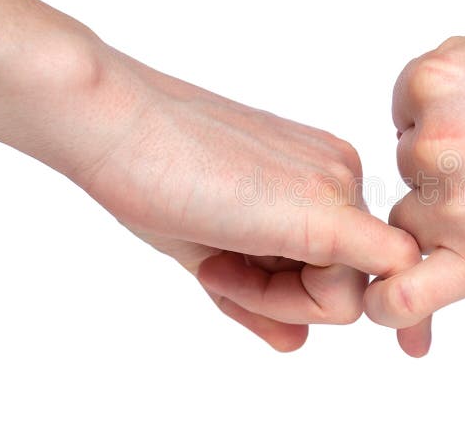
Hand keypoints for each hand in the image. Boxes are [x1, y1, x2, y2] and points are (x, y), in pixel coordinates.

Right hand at [69, 45, 430, 351]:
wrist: (114, 119)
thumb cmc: (153, 172)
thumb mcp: (216, 247)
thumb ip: (261, 296)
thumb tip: (296, 343)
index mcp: (323, 177)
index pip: (337, 267)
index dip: (289, 293)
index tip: (225, 269)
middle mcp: (342, 176)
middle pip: (345, 286)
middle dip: (279, 300)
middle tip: (213, 269)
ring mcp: (340, 186)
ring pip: (344, 299)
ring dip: (272, 301)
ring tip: (211, 260)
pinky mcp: (326, 210)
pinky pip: (350, 296)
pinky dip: (290, 304)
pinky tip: (221, 267)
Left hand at [365, 5, 464, 330]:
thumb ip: (453, 59)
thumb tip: (423, 98)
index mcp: (435, 82)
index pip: (403, 117)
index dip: (442, 125)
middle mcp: (435, 143)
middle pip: (411, 170)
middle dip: (449, 170)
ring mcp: (458, 205)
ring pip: (414, 221)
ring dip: (448, 218)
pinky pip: (408, 296)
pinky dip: (391, 304)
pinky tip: (389, 302)